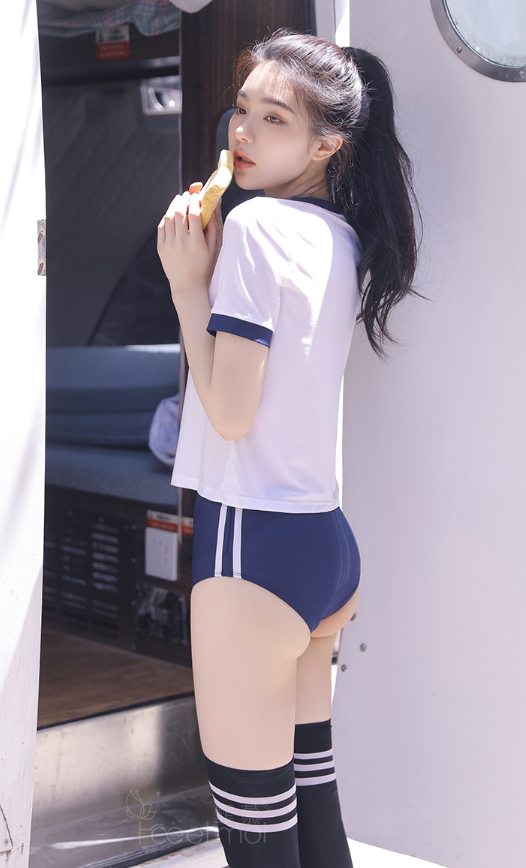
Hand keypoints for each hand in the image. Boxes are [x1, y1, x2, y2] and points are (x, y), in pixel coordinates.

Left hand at [157, 183, 222, 302]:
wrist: (188, 286)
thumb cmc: (205, 266)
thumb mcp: (214, 247)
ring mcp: (169, 245)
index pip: (193, 213)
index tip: (197, 196)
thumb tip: (215, 203)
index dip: (195, 201)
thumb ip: (214, 224)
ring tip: (179, 201)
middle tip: (187, 195)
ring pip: (168, 217)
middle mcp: (181, 242)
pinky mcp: (161, 248)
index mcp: (196, 242)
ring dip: (174, 205)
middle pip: (179, 212)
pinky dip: (167, 217)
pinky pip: (162, 226)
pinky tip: (172, 215)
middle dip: (183, 200)